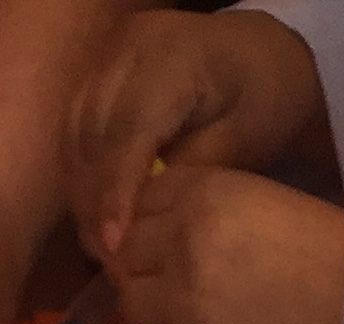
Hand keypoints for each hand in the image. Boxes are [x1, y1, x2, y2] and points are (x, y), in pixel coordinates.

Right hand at [68, 6, 329, 262]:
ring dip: (81, 184)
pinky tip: (98, 206)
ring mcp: (112, 52)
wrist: (262, 49)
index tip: (113, 244)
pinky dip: (85, 165)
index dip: (115, 190)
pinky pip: (80, 120)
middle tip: (105, 256)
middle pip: (90, 127)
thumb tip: (143, 217)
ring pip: (75, 126)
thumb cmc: (268, 97)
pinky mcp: (105, 66)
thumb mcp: (246, 139)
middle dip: (92, 195)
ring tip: (99, 239)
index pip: (129, 130)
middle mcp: (131, 46)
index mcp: (173, 57)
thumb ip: (194, 172)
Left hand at [110, 164, 343, 323]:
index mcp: (208, 193)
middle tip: (178, 298)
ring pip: (128, 306)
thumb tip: (170, 239)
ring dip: (149, 319)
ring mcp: (185, 302)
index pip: (141, 202)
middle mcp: (185, 240)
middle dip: (146, 275)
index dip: (149, 230)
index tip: (167, 253)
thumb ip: (216, 216)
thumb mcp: (271, 209)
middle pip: (127, 255)